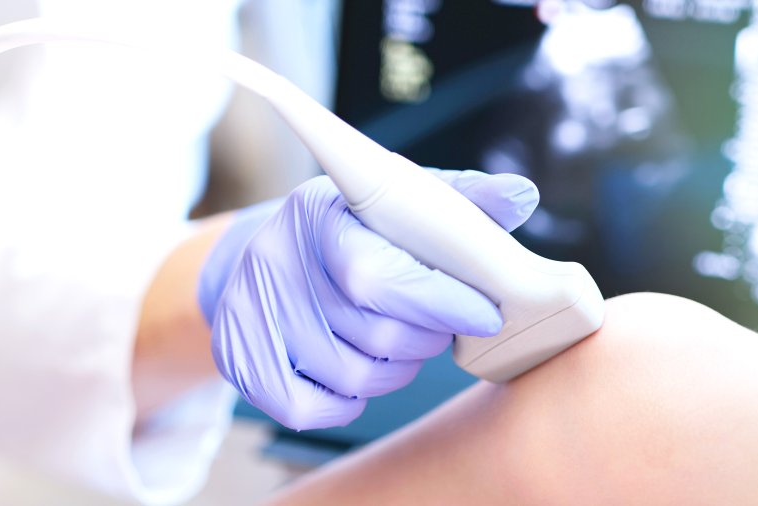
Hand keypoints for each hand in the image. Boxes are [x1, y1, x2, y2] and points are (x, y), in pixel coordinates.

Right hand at [197, 170, 538, 429]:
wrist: (271, 252)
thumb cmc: (358, 226)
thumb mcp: (404, 198)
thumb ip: (465, 198)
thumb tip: (522, 193)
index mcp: (321, 213)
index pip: (376, 273)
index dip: (438, 302)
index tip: (486, 315)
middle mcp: (276, 259)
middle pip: (369, 332)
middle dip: (423, 341)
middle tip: (439, 331)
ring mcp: (249, 310)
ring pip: (346, 375)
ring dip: (391, 372)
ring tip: (400, 346)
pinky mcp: (235, 355)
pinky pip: (304, 408)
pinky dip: (344, 403)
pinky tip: (359, 374)